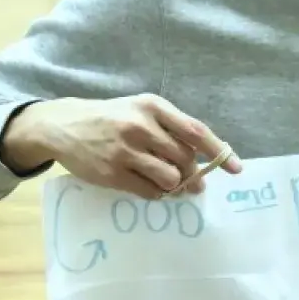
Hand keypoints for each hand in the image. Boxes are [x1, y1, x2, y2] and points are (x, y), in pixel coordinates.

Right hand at [0, 95, 242, 199]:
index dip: (218, 152)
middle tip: (190, 180)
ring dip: (175, 186)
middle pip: (185, 158)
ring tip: (168, 183)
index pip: (195, 131)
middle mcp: (140, 126)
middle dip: (192, 173)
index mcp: (152, 106)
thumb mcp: (141, 110)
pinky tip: (149, 186)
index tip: (235, 168)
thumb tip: (204, 162)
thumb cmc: (111, 117)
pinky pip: (149, 192)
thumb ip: (172, 129)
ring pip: (171, 178)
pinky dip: (156, 193)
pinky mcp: (112, 174)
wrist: (63, 125)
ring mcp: (125, 151)